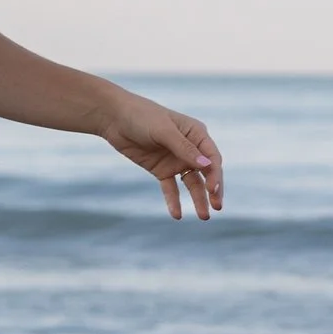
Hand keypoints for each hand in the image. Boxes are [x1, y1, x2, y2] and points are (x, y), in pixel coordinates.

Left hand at [103, 93, 223, 220]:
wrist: (115, 119)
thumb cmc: (142, 116)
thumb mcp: (164, 131)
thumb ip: (184, 149)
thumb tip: (207, 165)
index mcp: (197, 134)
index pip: (212, 158)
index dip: (215, 174)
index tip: (212, 190)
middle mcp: (190, 149)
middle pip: (206, 173)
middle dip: (213, 190)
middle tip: (217, 207)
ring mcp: (175, 160)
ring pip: (191, 183)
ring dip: (198, 199)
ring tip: (204, 217)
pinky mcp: (161, 170)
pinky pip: (170, 188)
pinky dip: (174, 201)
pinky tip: (177, 215)